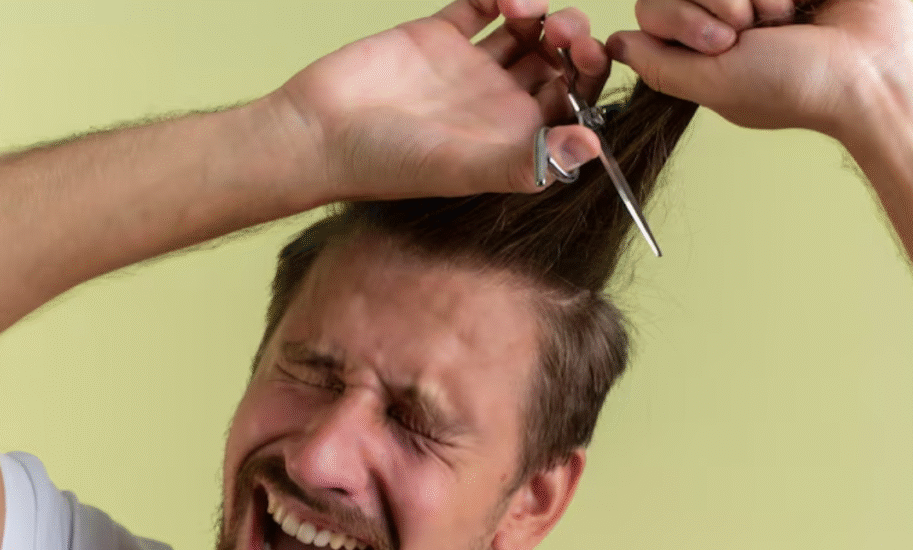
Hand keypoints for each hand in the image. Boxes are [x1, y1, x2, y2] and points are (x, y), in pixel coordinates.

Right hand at [276, 0, 610, 198]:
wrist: (318, 133)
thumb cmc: (387, 164)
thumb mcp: (464, 170)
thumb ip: (529, 161)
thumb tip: (594, 148)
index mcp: (512, 138)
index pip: (573, 103)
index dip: (590, 77)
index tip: (588, 55)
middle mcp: (496, 103)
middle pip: (556, 62)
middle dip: (571, 39)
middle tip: (562, 28)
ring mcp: (468, 68)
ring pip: (524, 30)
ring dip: (538, 11)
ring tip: (523, 7)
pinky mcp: (437, 37)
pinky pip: (479, 6)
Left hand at [606, 0, 912, 141]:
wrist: (870, 66)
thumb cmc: (796, 86)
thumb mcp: (712, 85)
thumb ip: (659, 66)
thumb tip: (614, 45)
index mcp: (697, 48)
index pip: (650, 8)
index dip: (678, 19)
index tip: (720, 43)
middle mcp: (719, 13)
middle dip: (712, 7)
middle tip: (750, 32)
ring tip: (782, 19)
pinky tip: (800, 2)